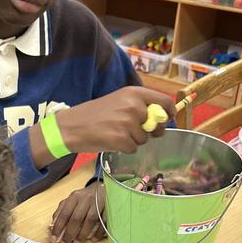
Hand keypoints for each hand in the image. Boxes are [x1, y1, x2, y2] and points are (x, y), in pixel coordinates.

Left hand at [49, 183, 104, 242]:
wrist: (103, 188)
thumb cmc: (85, 197)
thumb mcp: (71, 200)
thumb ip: (61, 211)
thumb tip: (52, 225)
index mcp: (74, 197)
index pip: (64, 213)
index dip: (58, 227)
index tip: (54, 238)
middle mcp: (86, 199)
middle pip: (77, 218)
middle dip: (70, 232)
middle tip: (65, 242)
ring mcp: (98, 203)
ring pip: (90, 220)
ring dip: (83, 233)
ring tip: (77, 242)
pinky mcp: (109, 207)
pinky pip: (103, 222)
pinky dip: (98, 232)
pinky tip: (93, 239)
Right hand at [57, 87, 176, 154]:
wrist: (72, 126)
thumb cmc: (95, 114)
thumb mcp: (119, 101)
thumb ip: (139, 106)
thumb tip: (161, 119)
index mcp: (134, 93)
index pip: (164, 102)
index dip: (169, 113)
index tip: (168, 119)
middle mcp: (133, 106)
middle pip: (156, 125)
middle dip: (149, 132)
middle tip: (133, 131)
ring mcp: (127, 122)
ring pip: (144, 139)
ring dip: (133, 140)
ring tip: (115, 134)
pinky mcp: (121, 139)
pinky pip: (133, 148)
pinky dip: (124, 149)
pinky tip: (112, 141)